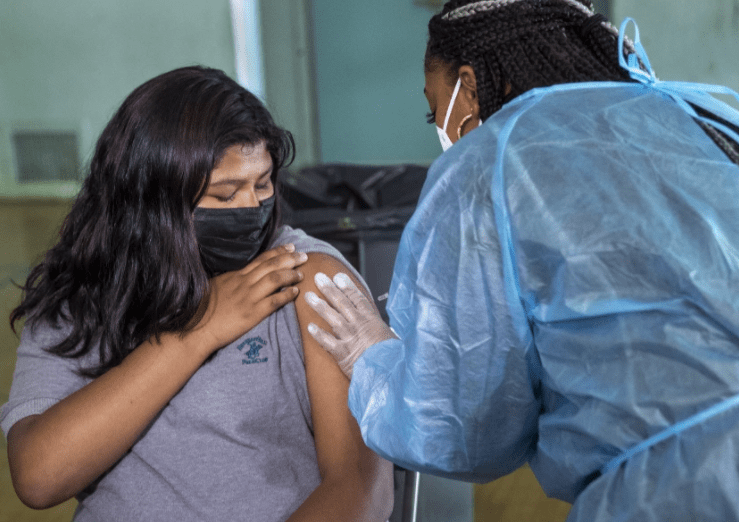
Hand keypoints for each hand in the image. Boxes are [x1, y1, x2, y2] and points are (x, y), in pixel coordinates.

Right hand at [193, 244, 307, 352]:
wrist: (196, 328)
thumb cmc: (202, 310)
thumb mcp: (216, 287)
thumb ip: (230, 280)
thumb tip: (240, 276)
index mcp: (236, 276)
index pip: (261, 260)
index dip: (278, 252)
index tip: (291, 247)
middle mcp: (244, 283)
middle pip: (271, 266)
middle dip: (290, 259)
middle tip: (304, 256)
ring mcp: (248, 298)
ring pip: (275, 279)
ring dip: (291, 274)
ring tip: (302, 274)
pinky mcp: (252, 313)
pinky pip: (274, 301)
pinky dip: (287, 295)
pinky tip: (296, 292)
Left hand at [304, 272, 395, 377]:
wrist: (389, 374)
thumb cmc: (394, 358)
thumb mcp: (392, 339)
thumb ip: (384, 331)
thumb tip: (384, 330)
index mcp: (372, 320)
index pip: (358, 298)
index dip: (347, 286)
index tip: (338, 277)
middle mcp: (358, 325)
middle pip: (342, 302)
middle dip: (329, 289)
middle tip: (318, 278)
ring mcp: (349, 337)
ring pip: (331, 317)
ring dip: (319, 305)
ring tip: (308, 296)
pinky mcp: (342, 353)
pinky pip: (327, 341)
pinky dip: (318, 334)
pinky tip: (310, 327)